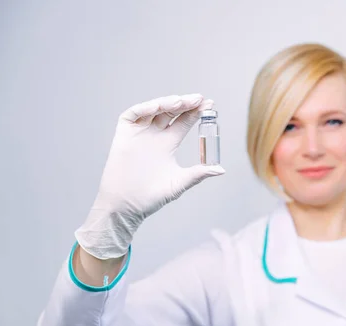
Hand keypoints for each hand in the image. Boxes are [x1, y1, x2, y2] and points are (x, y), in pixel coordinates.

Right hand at [75, 94, 224, 259]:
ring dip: (168, 103)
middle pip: (172, 112)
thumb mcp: (179, 183)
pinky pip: (133, 115)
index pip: (184, 122)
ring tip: (182, 102)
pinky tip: (159, 107)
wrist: (127, 205)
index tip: (209, 104)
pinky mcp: (124, 134)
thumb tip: (221, 170)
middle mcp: (155, 135)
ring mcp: (139, 133)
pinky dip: (145, 108)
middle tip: (199, 99)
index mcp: (168, 144)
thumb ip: (199, 174)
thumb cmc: (152, 196)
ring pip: (154, 109)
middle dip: (185, 104)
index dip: (196, 113)